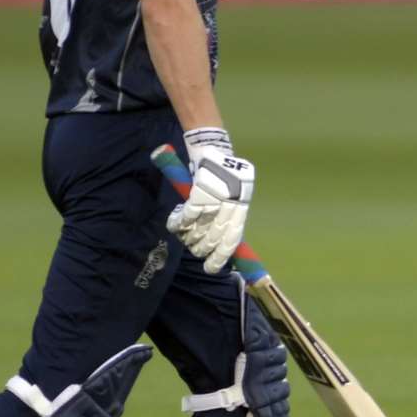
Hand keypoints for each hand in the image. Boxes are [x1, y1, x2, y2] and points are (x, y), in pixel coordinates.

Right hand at [168, 128, 254, 273]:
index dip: (220, 258)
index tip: (210, 269)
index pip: (232, 242)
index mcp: (240, 209)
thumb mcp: (235, 196)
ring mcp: (215, 201)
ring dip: (187, 235)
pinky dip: (178, 222)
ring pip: (197, 232)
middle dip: (200, 248)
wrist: (212, 148)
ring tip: (184, 231)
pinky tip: (175, 221)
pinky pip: (185, 218)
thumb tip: (221, 247)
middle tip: (194, 246)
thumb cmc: (223, 175)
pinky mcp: (199, 193)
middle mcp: (229, 207)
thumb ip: (229, 218)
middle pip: (211, 241)